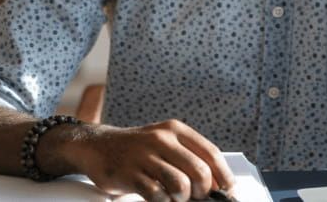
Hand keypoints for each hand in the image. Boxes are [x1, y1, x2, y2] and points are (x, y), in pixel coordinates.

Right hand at [74, 119, 235, 200]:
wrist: (98, 146)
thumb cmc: (139, 148)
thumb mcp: (165, 142)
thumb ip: (188, 156)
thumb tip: (216, 183)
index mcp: (176, 130)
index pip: (211, 152)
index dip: (223, 175)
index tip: (228, 190)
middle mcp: (162, 139)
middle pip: (199, 171)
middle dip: (203, 190)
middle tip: (196, 196)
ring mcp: (145, 156)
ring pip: (180, 184)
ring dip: (182, 198)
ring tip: (175, 197)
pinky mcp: (129, 174)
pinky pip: (157, 195)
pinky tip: (160, 198)